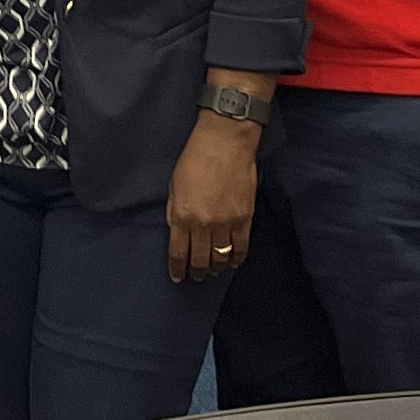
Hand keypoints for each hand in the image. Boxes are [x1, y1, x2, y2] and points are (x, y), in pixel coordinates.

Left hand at [166, 109, 261, 285]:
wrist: (225, 142)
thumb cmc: (195, 159)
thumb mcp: (174, 185)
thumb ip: (174, 212)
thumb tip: (176, 233)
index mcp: (182, 215)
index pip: (178, 253)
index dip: (178, 269)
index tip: (178, 277)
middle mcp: (203, 224)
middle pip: (200, 260)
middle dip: (197, 272)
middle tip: (196, 276)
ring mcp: (226, 222)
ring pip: (220, 258)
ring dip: (215, 268)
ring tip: (212, 270)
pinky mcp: (245, 218)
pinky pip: (241, 248)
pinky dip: (235, 258)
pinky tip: (231, 261)